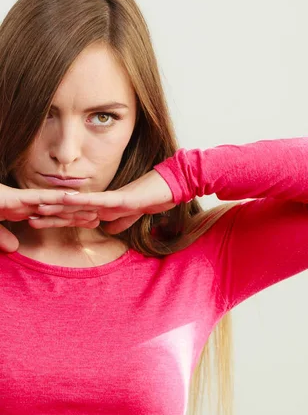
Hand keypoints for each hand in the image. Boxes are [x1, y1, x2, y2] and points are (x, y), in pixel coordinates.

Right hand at [0, 183, 96, 251]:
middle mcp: (26, 204)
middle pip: (57, 210)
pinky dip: (55, 198)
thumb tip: (14, 247)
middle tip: (98, 218)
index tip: (86, 224)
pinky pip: (40, 198)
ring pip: (53, 203)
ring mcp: (22, 200)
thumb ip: (3, 237)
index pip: (50, 217)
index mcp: (21, 211)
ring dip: (73, 206)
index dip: (69, 220)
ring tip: (94, 207)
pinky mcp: (17, 198)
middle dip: (78, 214)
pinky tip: (72, 197)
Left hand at [34, 170, 176, 234]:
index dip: (59, 219)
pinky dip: (82, 200)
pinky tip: (66, 200)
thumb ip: (121, 220)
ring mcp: (111, 199)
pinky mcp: (121, 198)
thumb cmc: (156, 197)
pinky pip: (97, 200)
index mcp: (106, 207)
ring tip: (38, 209)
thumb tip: (107, 228)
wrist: (173, 186)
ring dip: (60, 207)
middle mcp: (105, 201)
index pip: (78, 215)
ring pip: (81, 205)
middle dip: (51, 215)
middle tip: (27, 217)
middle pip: (73, 211)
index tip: (40, 222)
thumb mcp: (135, 213)